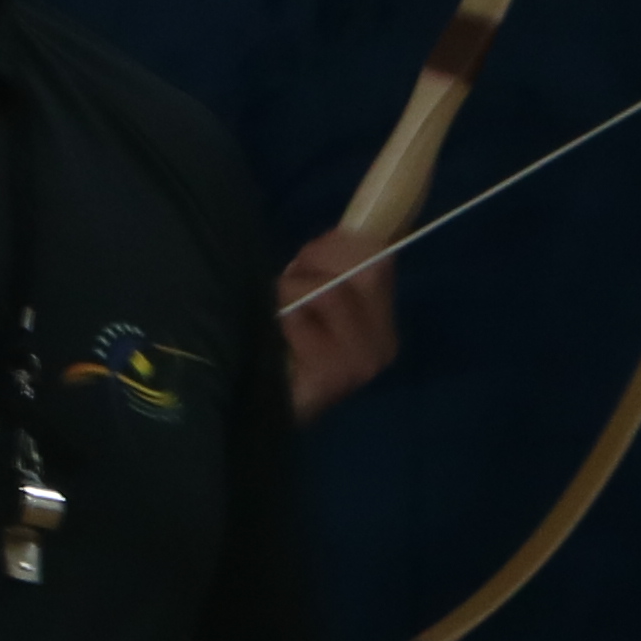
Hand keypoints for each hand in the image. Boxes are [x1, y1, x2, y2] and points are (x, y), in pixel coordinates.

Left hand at [278, 228, 398, 420]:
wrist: (257, 409)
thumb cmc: (281, 350)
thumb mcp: (311, 301)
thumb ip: (331, 272)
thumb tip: (346, 231)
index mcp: (383, 327)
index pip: (380, 262)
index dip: (341, 245)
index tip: (310, 256)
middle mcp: (383, 345)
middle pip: (363, 268)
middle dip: (318, 263)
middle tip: (289, 283)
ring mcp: (361, 362)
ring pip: (330, 291)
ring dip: (294, 290)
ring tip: (279, 310)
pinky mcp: (334, 374)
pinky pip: (305, 315)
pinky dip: (283, 313)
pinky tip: (278, 334)